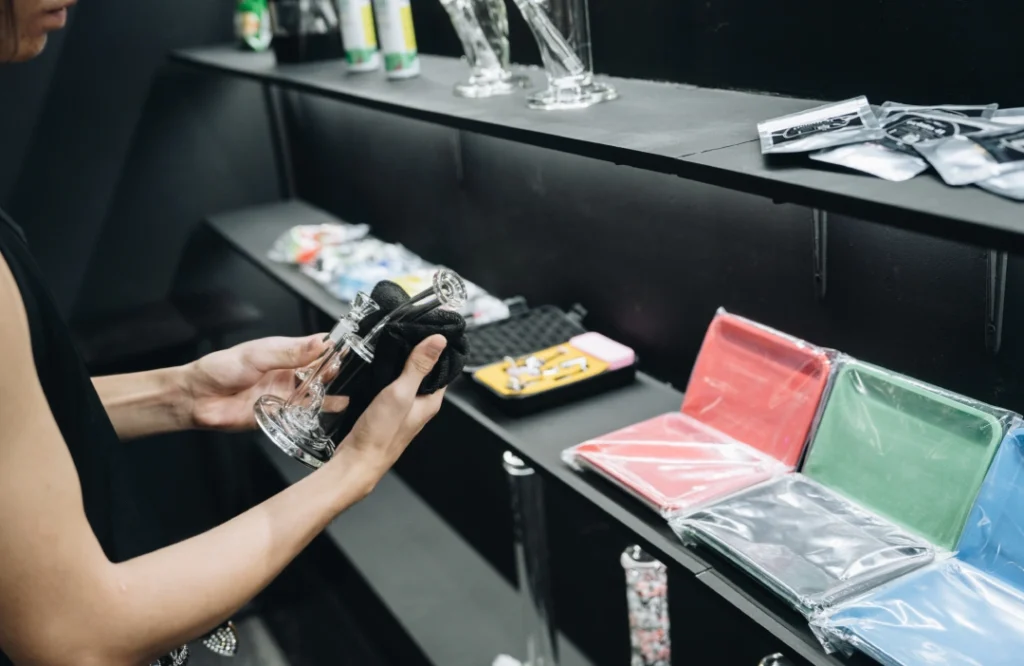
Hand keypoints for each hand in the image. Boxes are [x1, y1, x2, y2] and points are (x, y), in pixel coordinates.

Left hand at [184, 335, 345, 431]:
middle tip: (347, 371)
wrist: (198, 399)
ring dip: (332, 391)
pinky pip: (306, 413)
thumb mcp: (258, 355)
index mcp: (285, 352)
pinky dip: (321, 412)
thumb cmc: (220, 369)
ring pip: (318, 392)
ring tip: (348, 389)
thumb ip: (291, 352)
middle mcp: (290, 373)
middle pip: (322, 370)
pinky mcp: (283, 414)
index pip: (318, 346)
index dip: (335, 346)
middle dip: (336, 370)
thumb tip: (321, 342)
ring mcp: (287, 394)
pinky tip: (336, 408)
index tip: (353, 347)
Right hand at [329, 335, 447, 489]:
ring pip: (407, 376)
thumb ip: (419, 366)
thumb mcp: (401, 393)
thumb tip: (439, 341)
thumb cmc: (381, 434)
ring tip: (394, 338)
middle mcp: (420, 403)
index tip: (433, 326)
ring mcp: (403, 406)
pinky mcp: (387, 408)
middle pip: (425, 369)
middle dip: (419, 349)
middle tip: (409, 327)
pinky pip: (392, 384)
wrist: (357, 460)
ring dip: (402, 360)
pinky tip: (379, 363)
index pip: (443, 366)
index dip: (440, 346)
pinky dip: (388, 371)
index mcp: (431, 400)